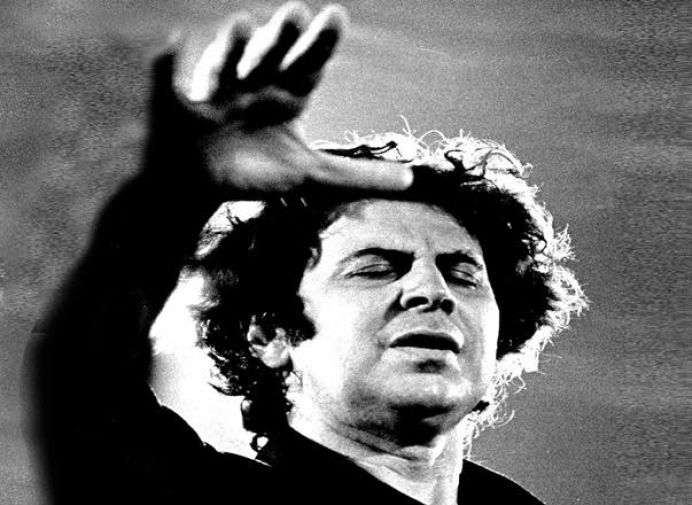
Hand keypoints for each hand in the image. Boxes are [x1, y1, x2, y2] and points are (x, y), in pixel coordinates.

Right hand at [147, 2, 410, 197]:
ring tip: (242, 25)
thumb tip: (414, 179)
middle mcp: (253, 85)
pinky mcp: (180, 108)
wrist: (203, 189)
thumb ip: (359, 175)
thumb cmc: (256, 173)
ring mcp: (216, 94)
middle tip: (297, 12)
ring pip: (226, 67)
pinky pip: (170, 83)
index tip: (335, 15)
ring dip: (232, 47)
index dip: (319, 43)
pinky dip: (168, 65)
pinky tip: (172, 42)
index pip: (307, 64)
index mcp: (285, 94)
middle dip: (281, 38)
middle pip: (269, 59)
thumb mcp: (312, 175)